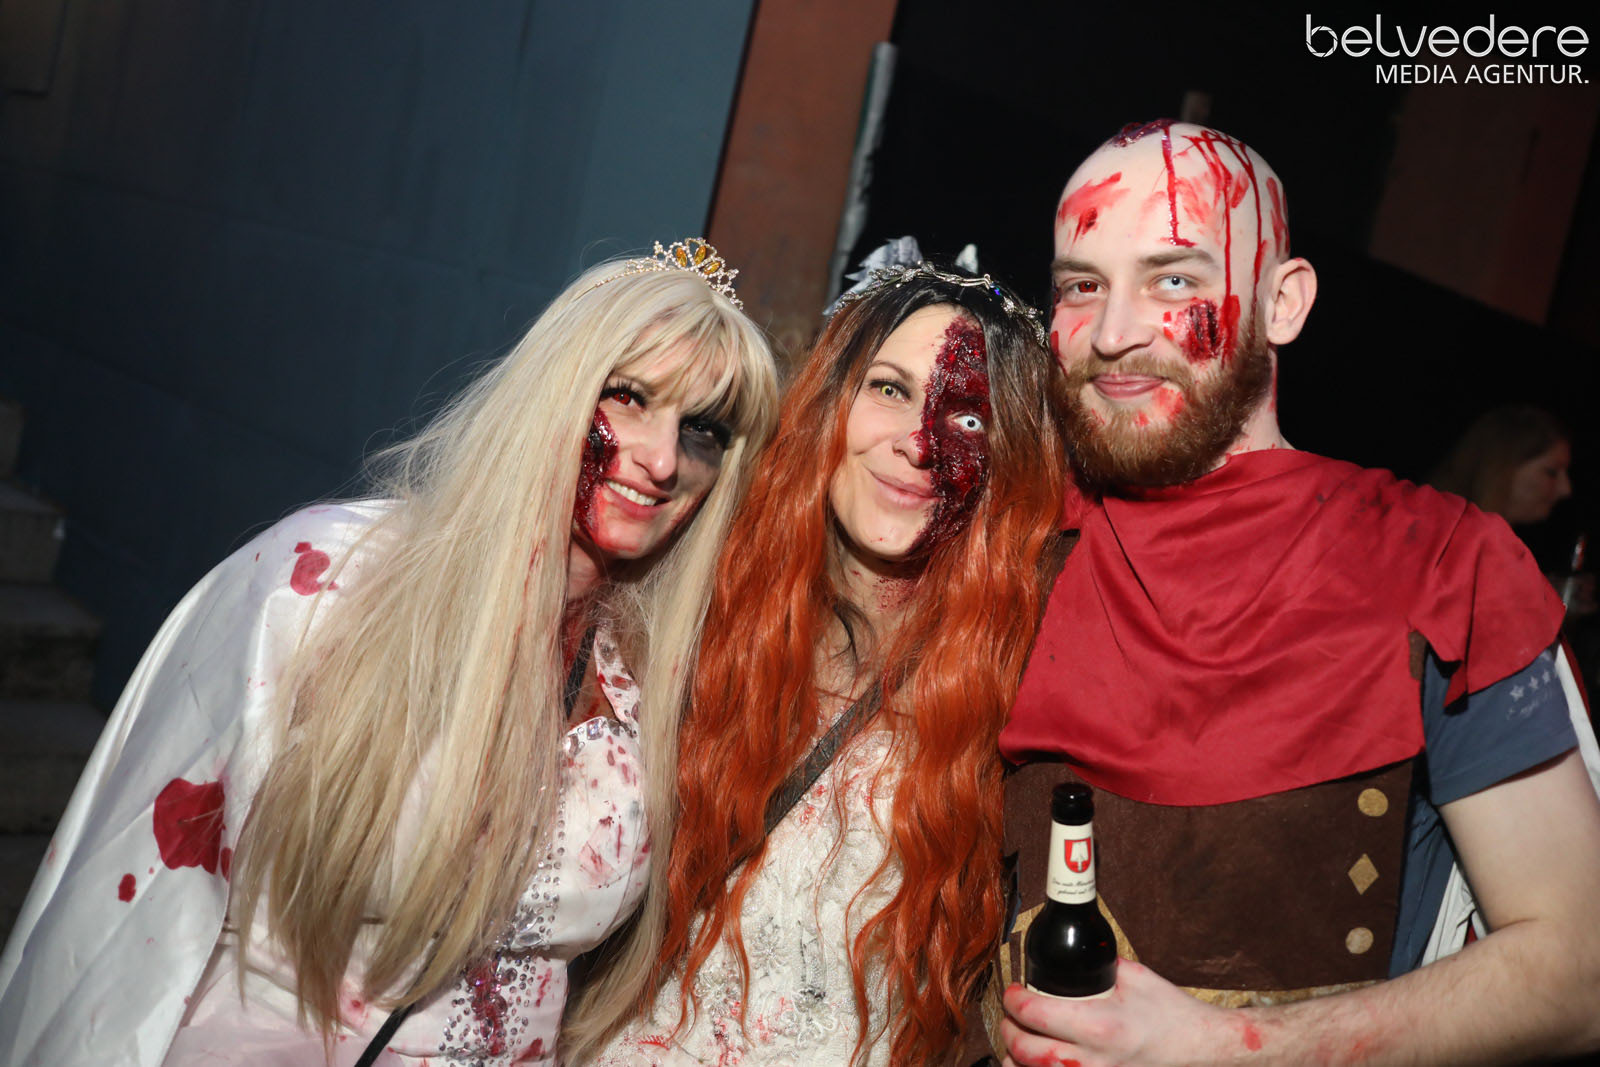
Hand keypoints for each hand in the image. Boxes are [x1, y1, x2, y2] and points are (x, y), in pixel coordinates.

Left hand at [1000, 962, 1268, 1066]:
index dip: (1013, 999)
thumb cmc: (1170, 1013)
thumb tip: (1063, 960)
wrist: (1200, 1049)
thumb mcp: (1133, 977)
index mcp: (1100, 1025)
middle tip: (1010, 1015)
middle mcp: (1095, 1060)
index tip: (1012, 991)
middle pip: (1026, 1051)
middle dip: (1008, 1030)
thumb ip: (1094, 968)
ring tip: (1018, 1041)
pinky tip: (1036, 1062)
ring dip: (1017, 1058)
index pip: (1036, 1013)